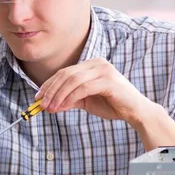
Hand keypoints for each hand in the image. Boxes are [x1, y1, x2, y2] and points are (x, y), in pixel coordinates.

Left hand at [35, 58, 154, 125]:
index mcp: (91, 64)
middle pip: (66, 74)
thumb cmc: (112, 104)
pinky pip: (83, 88)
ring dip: (58, 95)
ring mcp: (103, 70)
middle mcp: (97, 63)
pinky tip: (63, 107)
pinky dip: (70, 98)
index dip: (49, 84)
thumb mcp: (85, 101)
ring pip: (72, 80)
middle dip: (51, 90)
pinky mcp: (108, 80)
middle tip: (41, 104)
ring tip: (50, 108)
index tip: (38, 97)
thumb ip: (69, 99)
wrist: (136, 112)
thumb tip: (48, 104)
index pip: (64, 72)